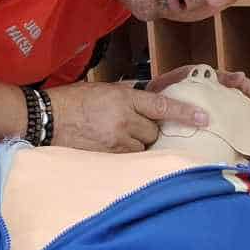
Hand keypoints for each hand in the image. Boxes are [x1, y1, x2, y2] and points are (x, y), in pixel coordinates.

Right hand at [47, 81, 205, 152]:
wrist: (44, 118)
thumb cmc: (72, 101)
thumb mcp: (103, 90)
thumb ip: (128, 98)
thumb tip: (150, 106)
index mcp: (123, 97)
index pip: (162, 105)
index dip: (185, 113)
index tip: (204, 118)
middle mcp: (123, 120)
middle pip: (154, 132)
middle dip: (148, 132)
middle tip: (129, 127)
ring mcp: (114, 141)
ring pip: (142, 148)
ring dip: (136, 145)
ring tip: (115, 137)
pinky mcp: (106, 157)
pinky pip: (127, 160)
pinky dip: (125, 156)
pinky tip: (111, 148)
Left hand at [149, 66, 249, 156]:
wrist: (139, 113)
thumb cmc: (156, 96)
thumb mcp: (174, 83)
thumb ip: (204, 76)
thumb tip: (238, 76)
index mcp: (213, 85)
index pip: (244, 88)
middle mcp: (219, 99)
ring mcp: (218, 116)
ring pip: (248, 124)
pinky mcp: (215, 131)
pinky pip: (237, 137)